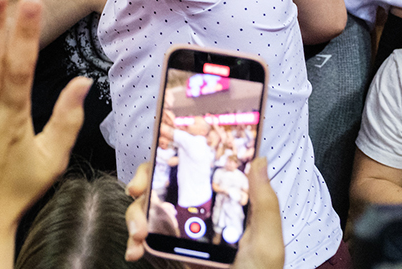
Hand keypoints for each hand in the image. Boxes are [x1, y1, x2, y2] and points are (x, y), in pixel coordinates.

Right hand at [123, 157, 284, 267]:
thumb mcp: (266, 242)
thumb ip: (264, 204)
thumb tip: (259, 161)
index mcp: (227, 201)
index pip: (201, 165)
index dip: (179, 153)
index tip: (160, 155)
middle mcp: (203, 210)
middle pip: (166, 180)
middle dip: (145, 180)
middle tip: (137, 191)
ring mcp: (185, 229)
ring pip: (150, 206)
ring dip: (135, 214)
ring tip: (137, 233)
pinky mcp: (172, 248)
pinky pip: (147, 236)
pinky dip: (134, 240)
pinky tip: (135, 249)